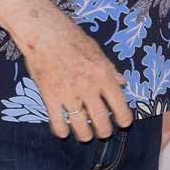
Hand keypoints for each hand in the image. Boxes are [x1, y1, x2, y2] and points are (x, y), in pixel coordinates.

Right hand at [26, 13, 132, 140]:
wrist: (45, 33)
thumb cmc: (74, 39)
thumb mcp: (98, 52)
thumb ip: (111, 70)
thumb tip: (123, 83)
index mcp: (104, 75)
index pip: (120, 106)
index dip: (124, 119)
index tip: (123, 124)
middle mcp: (88, 87)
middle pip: (101, 120)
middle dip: (104, 131)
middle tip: (103, 133)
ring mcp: (68, 94)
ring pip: (80, 125)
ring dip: (84, 135)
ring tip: (85, 136)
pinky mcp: (50, 97)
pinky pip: (58, 123)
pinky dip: (61, 131)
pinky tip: (63, 132)